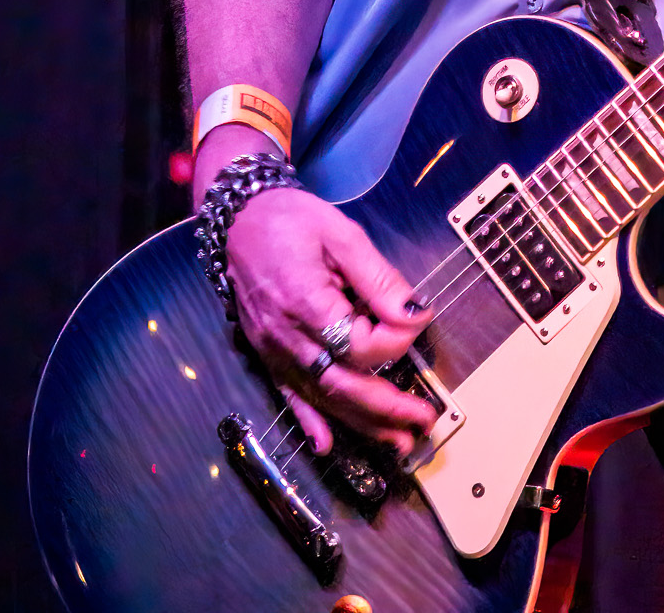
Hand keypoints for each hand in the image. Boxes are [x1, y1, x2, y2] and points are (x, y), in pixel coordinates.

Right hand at [224, 185, 434, 458]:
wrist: (240, 221)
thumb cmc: (292, 221)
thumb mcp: (342, 234)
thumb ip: (378, 277)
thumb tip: (414, 312)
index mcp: (307, 303)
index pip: (359, 344)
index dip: (395, 341)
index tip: (418, 322)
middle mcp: (288, 336)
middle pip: (342, 383)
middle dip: (386, 407)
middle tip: (423, 421)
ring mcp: (274, 350)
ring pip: (321, 396)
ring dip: (360, 423)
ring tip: (397, 442)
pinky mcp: (266, 353)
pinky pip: (288, 394)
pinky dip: (308, 421)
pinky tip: (325, 443)